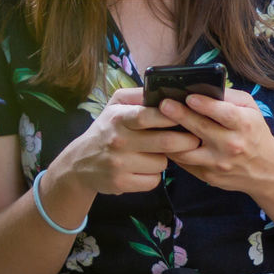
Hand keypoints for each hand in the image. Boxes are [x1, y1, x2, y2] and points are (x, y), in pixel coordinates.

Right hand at [59, 87, 201, 195]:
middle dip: (186, 141)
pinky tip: (145, 169)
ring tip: (156, 153)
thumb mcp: (115, 105)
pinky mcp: (121, 183)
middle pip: (165, 142)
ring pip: (161, 163)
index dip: (171, 116)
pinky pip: (153, 181)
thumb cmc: (106, 130)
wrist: (79, 163)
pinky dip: (154, 176)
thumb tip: (165, 90)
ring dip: (165, 159)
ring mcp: (119, 164)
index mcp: (119, 118)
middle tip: (194, 139)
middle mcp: (118, 141)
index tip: (187, 116)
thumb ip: (138, 95)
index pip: (148, 115)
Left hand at [161, 88, 273, 194]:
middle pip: (201, 130)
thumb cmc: (255, 132)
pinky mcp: (209, 176)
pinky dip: (173, 151)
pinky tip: (164, 139)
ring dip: (170, 137)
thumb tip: (203, 87)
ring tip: (157, 124)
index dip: (205, 105)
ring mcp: (219, 163)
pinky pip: (185, 163)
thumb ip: (229, 97)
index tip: (189, 97)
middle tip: (164, 104)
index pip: (224, 114)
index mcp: (244, 125)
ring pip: (187, 151)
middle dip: (181, 115)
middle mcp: (232, 145)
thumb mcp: (251, 109)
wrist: (267, 170)